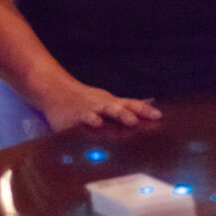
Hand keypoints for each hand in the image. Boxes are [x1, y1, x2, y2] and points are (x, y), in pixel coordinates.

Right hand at [40, 81, 162, 132]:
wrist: (55, 90)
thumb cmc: (86, 99)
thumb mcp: (108, 100)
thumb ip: (126, 105)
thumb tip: (151, 104)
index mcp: (112, 102)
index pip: (132, 104)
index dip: (145, 110)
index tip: (159, 116)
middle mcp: (103, 105)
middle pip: (120, 107)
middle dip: (131, 114)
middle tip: (145, 121)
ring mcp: (89, 109)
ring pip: (106, 110)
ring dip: (118, 115)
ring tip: (129, 122)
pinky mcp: (74, 117)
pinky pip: (84, 119)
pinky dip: (90, 121)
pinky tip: (96, 124)